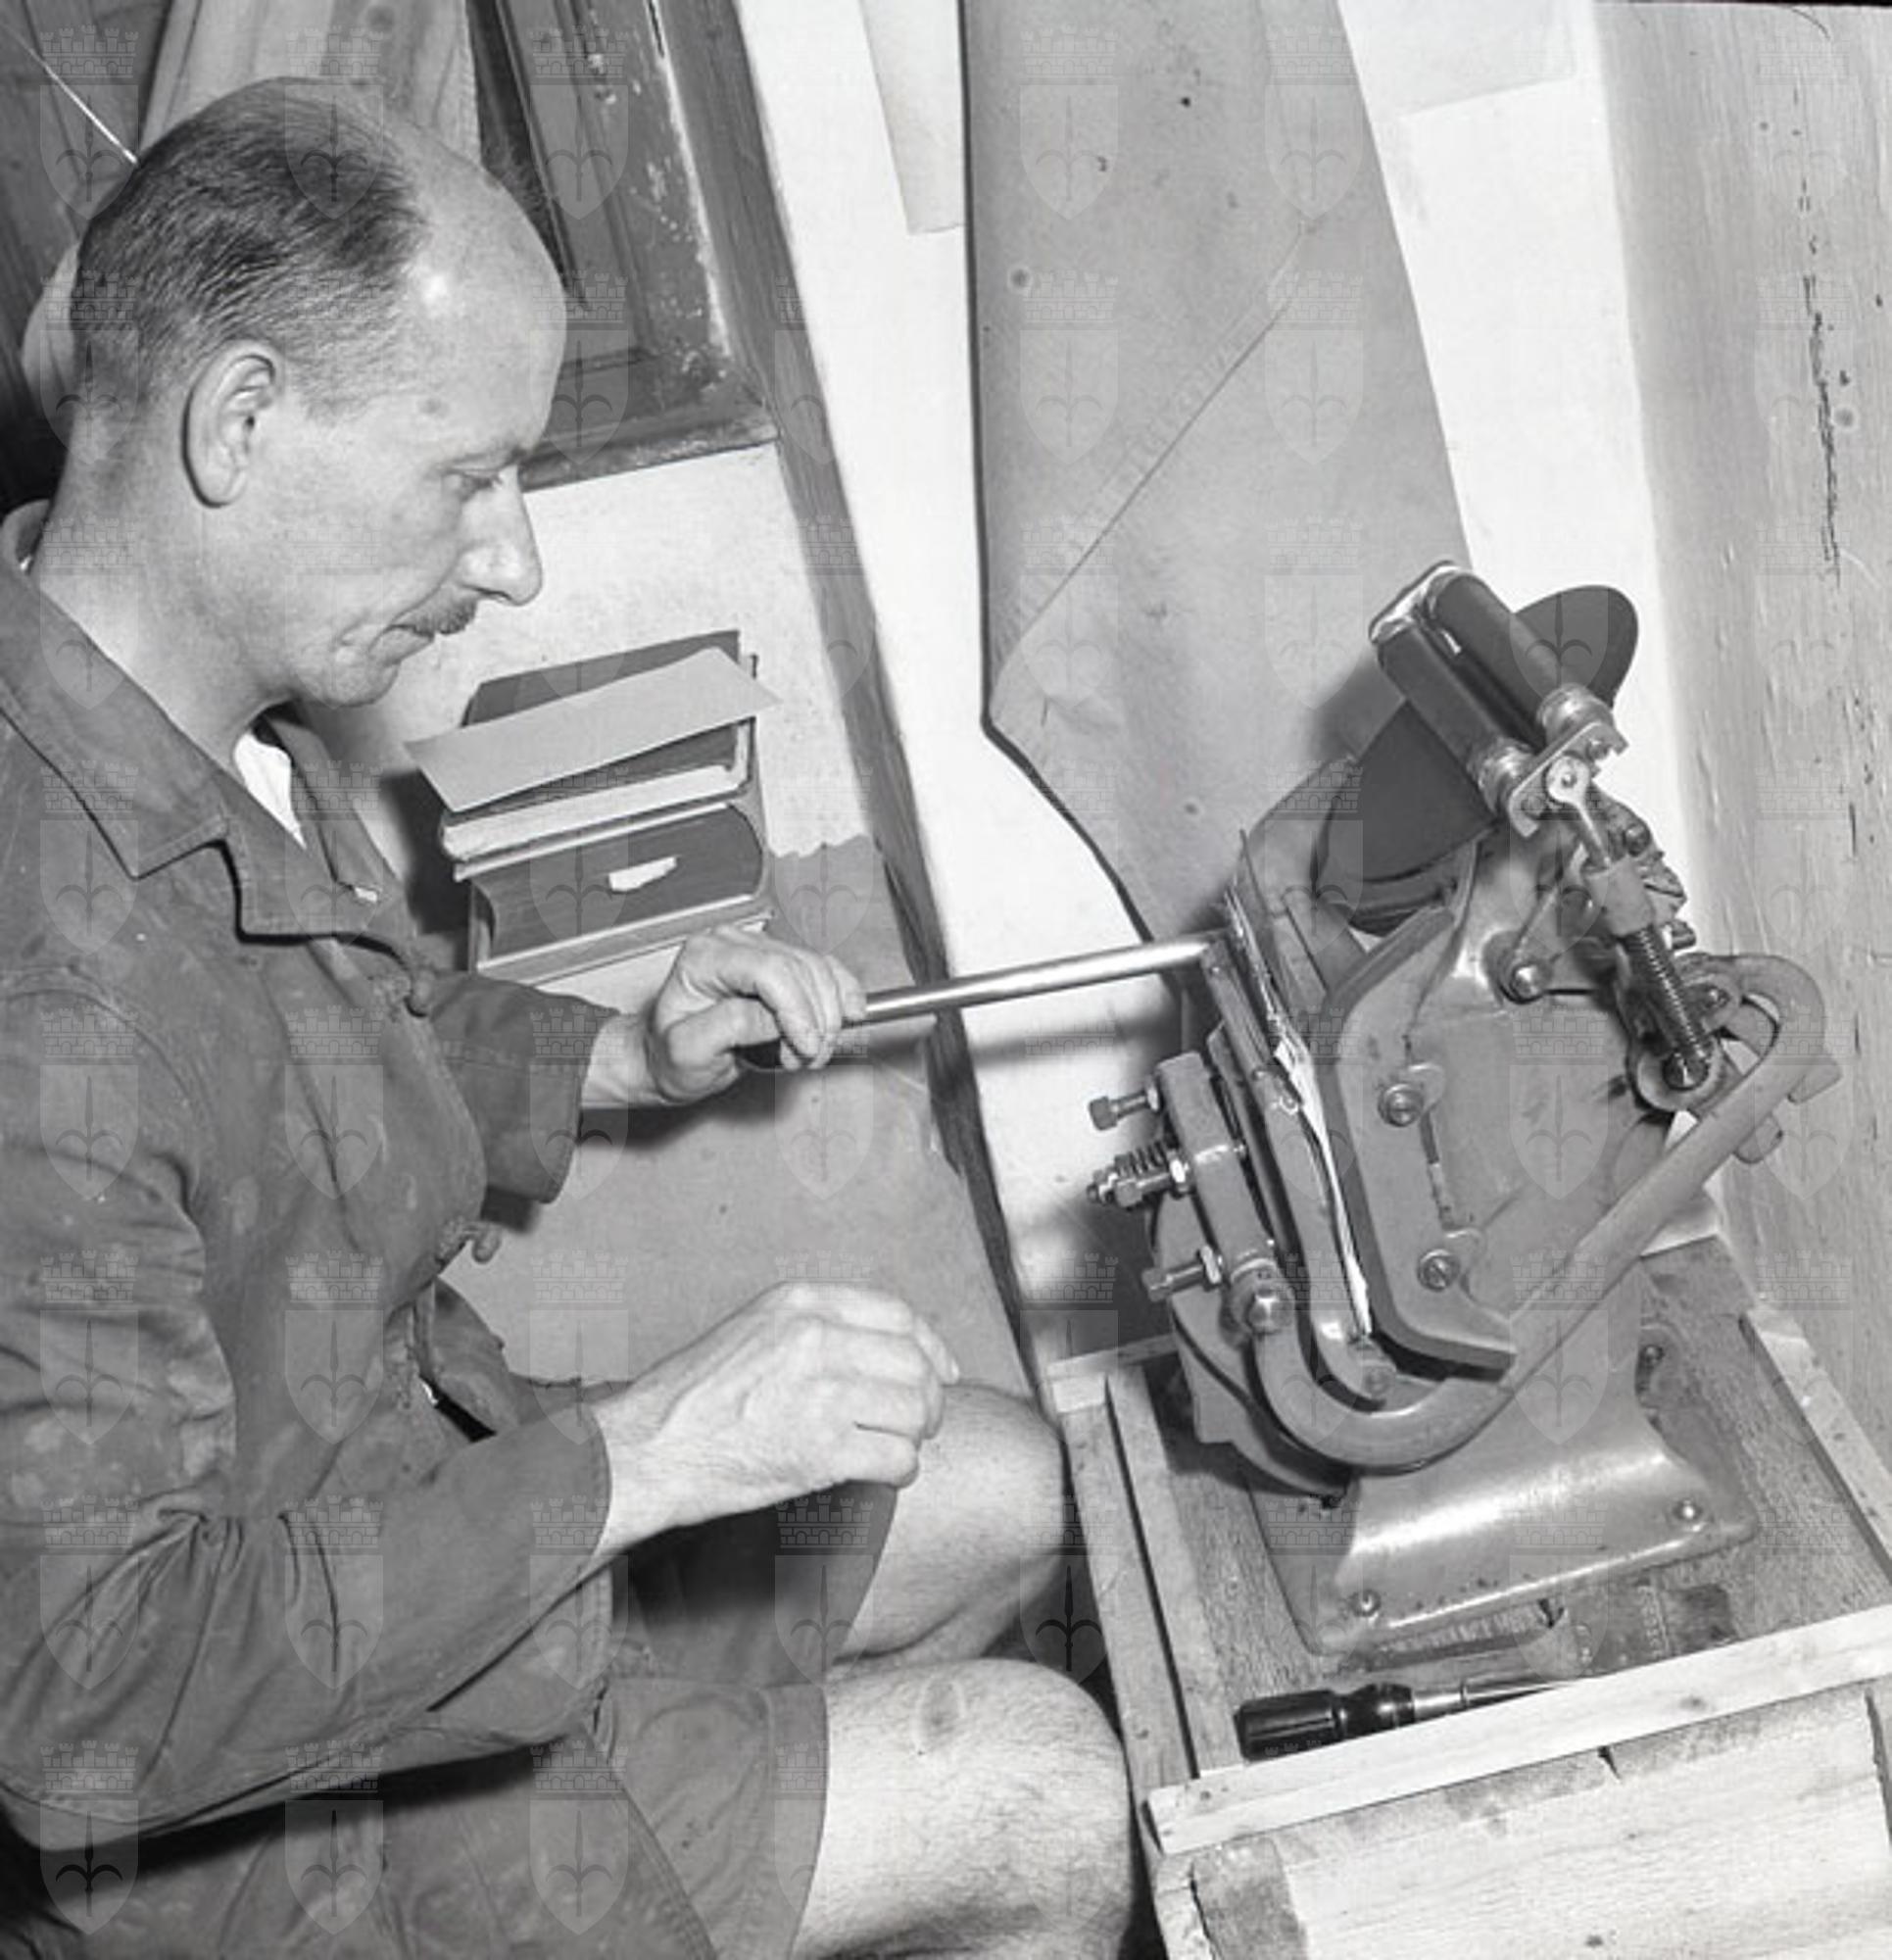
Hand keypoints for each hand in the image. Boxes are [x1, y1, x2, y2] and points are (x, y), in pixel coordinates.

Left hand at [583, 927, 866, 1107]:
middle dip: (815, 1018)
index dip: (797, 1009)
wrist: (666, 1058)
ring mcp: (758, 952)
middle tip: (807, 1057)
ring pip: (817, 969)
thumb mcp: (688, 1050)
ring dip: (827, 1015)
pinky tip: (848, 1013)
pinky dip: (842, 992)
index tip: (806, 1046)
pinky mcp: (780, 966)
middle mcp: (732, 945)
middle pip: (799, 968)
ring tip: (809, 1051)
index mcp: (705, 957)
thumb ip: (729, 1027)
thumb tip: (774, 1018)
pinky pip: (823, 969)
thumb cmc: (668, 1055)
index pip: (769, 970)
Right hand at [589, 1284, 959, 1549]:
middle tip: (920, 1422)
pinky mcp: (822, 1451)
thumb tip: (882, 1349)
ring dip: (914, 1437)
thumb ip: (815, 1327)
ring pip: (914, 1412)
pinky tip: (885, 1473)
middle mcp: (818, 1340)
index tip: (942, 1371)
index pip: (900, 1316)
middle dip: (928, 1399)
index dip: (932, 1347)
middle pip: (915, 1365)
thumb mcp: (754, 1328)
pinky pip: (898, 1458)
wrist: (652, 1446)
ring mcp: (823, 1394)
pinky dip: (901, 1470)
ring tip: (895, 1448)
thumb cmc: (696, 1394)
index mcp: (801, 1303)